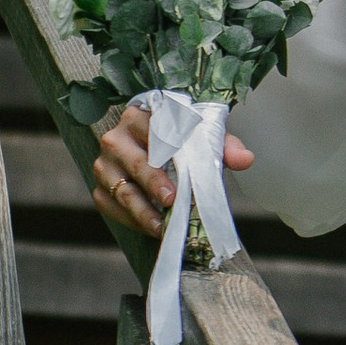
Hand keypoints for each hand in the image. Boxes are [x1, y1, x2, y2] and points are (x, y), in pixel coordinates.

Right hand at [91, 103, 251, 240]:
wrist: (158, 154)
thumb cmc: (181, 143)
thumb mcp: (204, 139)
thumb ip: (224, 146)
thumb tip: (245, 159)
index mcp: (141, 116)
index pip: (153, 129)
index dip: (168, 147)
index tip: (181, 162)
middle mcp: (116, 137)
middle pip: (136, 161)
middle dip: (154, 183)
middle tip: (172, 200)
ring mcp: (105, 164)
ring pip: (121, 189)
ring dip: (143, 210)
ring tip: (163, 226)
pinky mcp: (100, 187)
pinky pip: (111, 206)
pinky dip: (131, 220)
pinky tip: (152, 228)